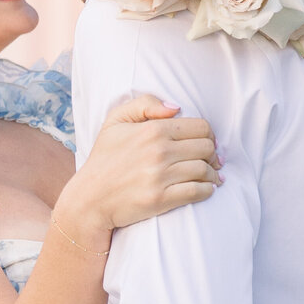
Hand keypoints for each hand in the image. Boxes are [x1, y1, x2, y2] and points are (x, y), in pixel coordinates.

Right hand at [55, 94, 221, 248]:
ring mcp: (160, 176)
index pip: (201, 126)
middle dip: (213, 154)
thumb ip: (145, 104)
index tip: (207, 143)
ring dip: (213, 174)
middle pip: (207, 148)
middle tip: (212, 161)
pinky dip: (207, 190)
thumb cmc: (104, 158)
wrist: (89, 198)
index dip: (209, 134)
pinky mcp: (160, 199)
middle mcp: (159, 151)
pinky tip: (205, 189)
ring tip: (211, 177)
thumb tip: (176, 108)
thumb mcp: (115, 121)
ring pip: (205, 170)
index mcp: (152, 130)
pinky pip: (197, 192)